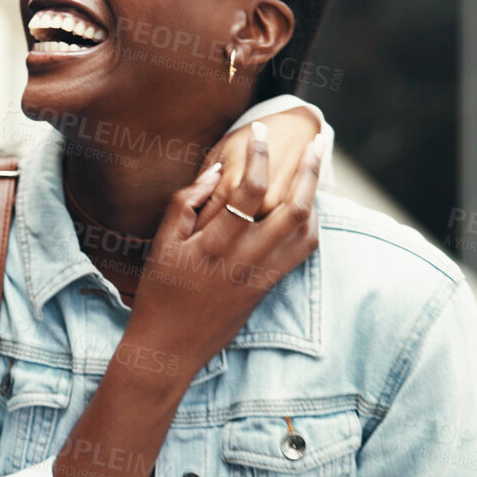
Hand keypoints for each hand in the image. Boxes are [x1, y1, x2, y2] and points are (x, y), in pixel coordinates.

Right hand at [131, 120, 323, 368]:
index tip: (261, 130)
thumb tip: (215, 172)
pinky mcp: (268, 287)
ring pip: (304, 230)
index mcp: (213, 246)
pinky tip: (307, 207)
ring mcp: (261, 276)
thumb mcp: (161, 246)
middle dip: (308, 171)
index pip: (247, 191)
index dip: (258, 156)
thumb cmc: (159, 293)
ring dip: (316, 195)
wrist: (170, 346)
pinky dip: (310, 224)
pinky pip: (301, 252)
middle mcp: (244, 260)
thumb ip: (185, 205)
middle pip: (291, 208)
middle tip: (316, 142)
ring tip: (316, 168)